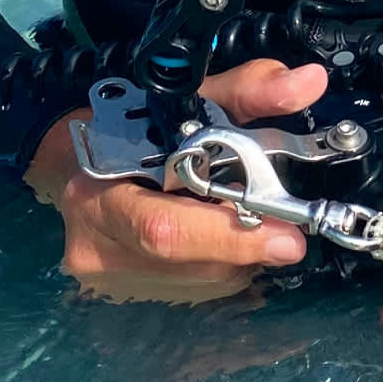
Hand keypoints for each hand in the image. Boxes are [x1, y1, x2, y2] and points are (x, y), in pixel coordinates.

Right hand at [24, 56, 328, 302]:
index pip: (164, 229)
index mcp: (98, 194)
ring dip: (240, 253)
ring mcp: (111, 282)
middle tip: (286, 224)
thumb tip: (309, 83)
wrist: (74, 163)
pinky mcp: (130, 298)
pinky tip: (220, 234)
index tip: (289, 239)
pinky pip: (200, 289)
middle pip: (196, 262)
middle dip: (249, 241)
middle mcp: (97, 248)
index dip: (229, 235)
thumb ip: (248, 90)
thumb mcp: (187, 99)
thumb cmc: (132, 127)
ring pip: (206, 282)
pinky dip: (225, 263)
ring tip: (239, 214)